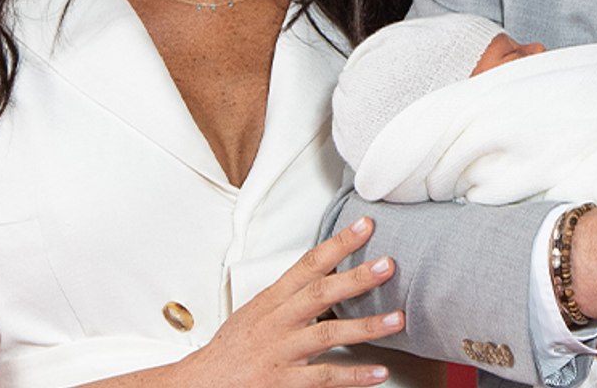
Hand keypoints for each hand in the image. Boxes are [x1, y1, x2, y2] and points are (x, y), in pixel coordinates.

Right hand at [174, 217, 400, 386]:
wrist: (200, 384)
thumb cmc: (233, 347)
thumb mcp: (258, 311)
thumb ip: (292, 293)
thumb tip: (330, 270)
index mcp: (272, 301)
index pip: (307, 265)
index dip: (338, 243)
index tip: (365, 226)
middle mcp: (278, 322)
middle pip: (320, 293)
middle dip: (355, 278)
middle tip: (387, 264)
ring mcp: (282, 352)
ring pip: (327, 334)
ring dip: (365, 327)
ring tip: (396, 319)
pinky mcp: (283, 382)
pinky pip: (324, 377)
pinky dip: (353, 376)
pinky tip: (377, 372)